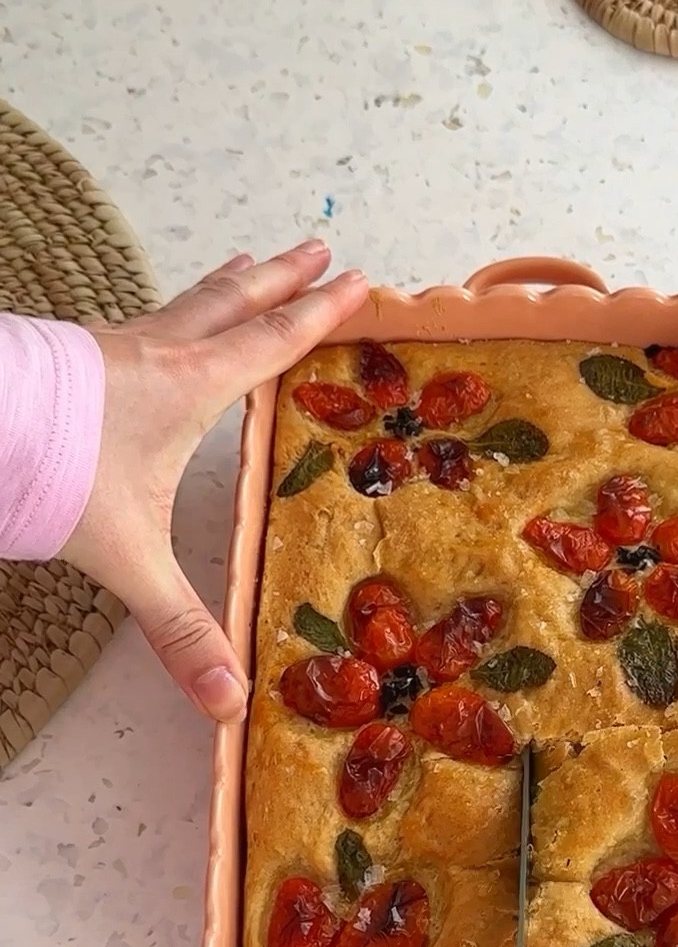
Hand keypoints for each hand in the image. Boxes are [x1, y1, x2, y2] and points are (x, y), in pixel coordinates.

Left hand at [62, 242, 368, 720]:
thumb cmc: (53, 471)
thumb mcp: (128, 558)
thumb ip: (179, 628)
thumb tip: (229, 699)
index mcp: (189, 387)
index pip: (270, 343)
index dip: (318, 315)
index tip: (356, 283)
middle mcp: (155, 352)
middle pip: (232, 302)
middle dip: (280, 277)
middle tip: (317, 247)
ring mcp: (109, 345)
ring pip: (181, 304)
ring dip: (221, 287)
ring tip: (243, 265)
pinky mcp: (70, 353)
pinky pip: (136, 323)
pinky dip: (164, 315)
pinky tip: (150, 328)